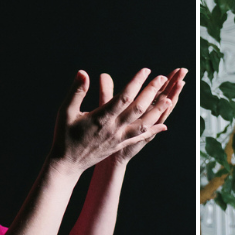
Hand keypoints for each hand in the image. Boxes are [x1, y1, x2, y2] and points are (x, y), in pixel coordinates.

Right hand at [48, 68, 169, 174]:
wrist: (68, 164)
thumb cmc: (65, 136)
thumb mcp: (66, 112)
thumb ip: (77, 91)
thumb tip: (83, 72)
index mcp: (101, 118)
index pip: (123, 97)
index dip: (136, 83)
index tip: (146, 70)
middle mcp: (113, 128)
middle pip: (138, 108)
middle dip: (151, 92)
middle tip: (162, 78)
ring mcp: (119, 138)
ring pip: (143, 124)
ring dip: (157, 112)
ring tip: (169, 99)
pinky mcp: (120, 145)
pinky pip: (140, 138)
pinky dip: (153, 130)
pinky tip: (164, 125)